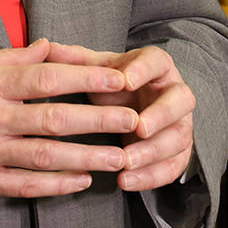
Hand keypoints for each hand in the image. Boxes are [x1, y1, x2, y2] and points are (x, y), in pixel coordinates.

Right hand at [0, 38, 141, 202]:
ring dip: (88, 158)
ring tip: (120, 158)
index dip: (86, 78)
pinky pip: (24, 186)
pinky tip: (81, 182)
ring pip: (46, 157)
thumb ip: (6, 59)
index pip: (46, 78)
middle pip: (55, 119)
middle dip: (99, 120)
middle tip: (134, 120)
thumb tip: (49, 47)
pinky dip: (56, 185)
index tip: (118, 78)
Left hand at [42, 42, 195, 192]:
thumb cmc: (116, 85)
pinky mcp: (178, 150)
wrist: (137, 106)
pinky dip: (151, 176)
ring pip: (179, 137)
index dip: (143, 70)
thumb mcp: (99, 70)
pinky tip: (126, 181)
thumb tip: (46, 47)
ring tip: (125, 163)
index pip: (157, 61)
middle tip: (139, 127)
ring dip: (153, 152)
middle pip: (181, 100)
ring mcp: (180, 123)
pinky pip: (174, 166)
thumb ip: (77, 60)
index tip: (125, 81)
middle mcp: (174, 92)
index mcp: (156, 66)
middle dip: (161, 115)